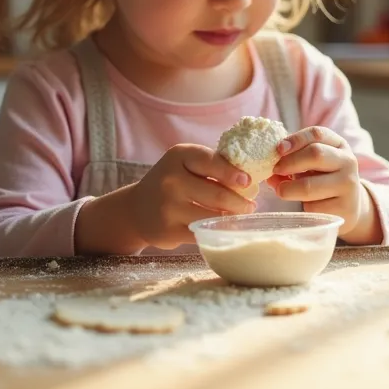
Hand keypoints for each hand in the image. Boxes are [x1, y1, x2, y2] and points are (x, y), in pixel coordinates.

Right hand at [127, 143, 256, 249]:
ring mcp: (168, 207)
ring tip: (240, 215)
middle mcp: (171, 180)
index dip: (233, 173)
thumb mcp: (185, 164)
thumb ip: (213, 166)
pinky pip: (203, 232)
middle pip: (218, 194)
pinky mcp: (169, 231)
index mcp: (178, 156)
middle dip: (241, 202)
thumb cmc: (172, 182)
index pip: (211, 162)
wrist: (137, 209)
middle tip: (251, 205)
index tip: (248, 182)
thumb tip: (251, 183)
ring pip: (213, 216)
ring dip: (232, 218)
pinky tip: (223, 227)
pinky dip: (217, 231)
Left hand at [267, 126, 382, 244]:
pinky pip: (312, 207)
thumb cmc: (324, 179)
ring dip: (288, 189)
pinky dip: (301, 206)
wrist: (350, 205)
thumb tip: (270, 172)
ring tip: (281, 190)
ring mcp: (349, 185)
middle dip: (289, 162)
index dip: (295, 139)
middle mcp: (348, 162)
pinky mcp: (344, 208)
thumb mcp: (315, 164)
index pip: (317, 134)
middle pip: (315, 154)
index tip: (279, 149)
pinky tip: (304, 204)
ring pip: (309, 186)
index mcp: (339, 145)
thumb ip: (294, 160)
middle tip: (275, 170)